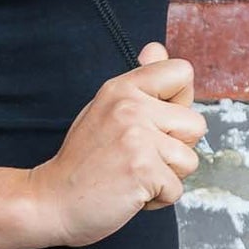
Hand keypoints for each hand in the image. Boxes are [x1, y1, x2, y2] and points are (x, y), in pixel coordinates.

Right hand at [23, 44, 205, 248]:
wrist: (53, 201)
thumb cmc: (83, 160)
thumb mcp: (106, 109)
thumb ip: (139, 83)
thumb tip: (156, 48)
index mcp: (122, 88)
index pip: (182, 72)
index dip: (179, 102)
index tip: (154, 122)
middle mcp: (130, 107)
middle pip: (196, 124)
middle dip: (176, 148)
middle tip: (138, 156)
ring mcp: (137, 138)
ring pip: (189, 160)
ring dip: (167, 176)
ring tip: (133, 175)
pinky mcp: (143, 170)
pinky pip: (177, 189)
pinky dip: (157, 199)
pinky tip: (130, 192)